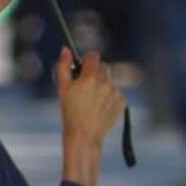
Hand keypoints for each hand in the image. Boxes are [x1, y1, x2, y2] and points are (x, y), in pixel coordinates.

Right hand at [57, 49, 125, 185]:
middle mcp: (105, 83)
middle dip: (95, 72)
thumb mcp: (62, 88)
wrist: (84, 135)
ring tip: (92, 100)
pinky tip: (100, 106)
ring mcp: (115, 93)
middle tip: (86, 85)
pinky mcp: (122, 102)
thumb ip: (63, 66)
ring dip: (103, 85)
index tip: (83, 65)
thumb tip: (66, 50)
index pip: (94, 55)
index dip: (87, 59)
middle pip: (104, 66)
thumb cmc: (71, 113)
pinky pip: (117, 92)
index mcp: (90, 78)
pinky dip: (110, 96)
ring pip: (111, 80)